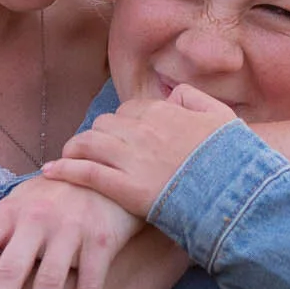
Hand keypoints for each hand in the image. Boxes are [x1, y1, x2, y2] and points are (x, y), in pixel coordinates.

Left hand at [41, 83, 237, 217]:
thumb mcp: (222, 117)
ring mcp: (132, 159)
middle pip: (104, 125)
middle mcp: (143, 131)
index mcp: (163, 112)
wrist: (238, 194)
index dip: (121, 123)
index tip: (119, 135)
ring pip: (89, 144)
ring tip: (68, 158)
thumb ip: (195, 97)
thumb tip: (173, 94)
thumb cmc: (234, 160)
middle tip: (93, 149)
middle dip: (97, 136)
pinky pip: (85, 172)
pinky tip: (51, 171)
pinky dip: (64, 170)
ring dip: (76, 149)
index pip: (129, 110)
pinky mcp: (125, 188)